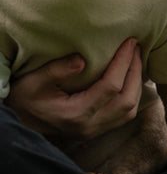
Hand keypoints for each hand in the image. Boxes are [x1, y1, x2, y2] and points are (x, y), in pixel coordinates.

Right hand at [7, 37, 143, 140]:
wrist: (22, 119)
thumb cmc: (26, 97)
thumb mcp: (34, 81)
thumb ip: (57, 70)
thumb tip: (82, 59)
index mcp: (75, 114)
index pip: (110, 87)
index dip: (123, 63)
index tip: (129, 42)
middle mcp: (89, 126)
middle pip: (127, 101)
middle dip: (135, 72)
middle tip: (137, 48)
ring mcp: (95, 131)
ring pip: (130, 111)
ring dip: (136, 84)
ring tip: (136, 60)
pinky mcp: (98, 130)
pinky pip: (124, 115)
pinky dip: (132, 95)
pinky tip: (130, 77)